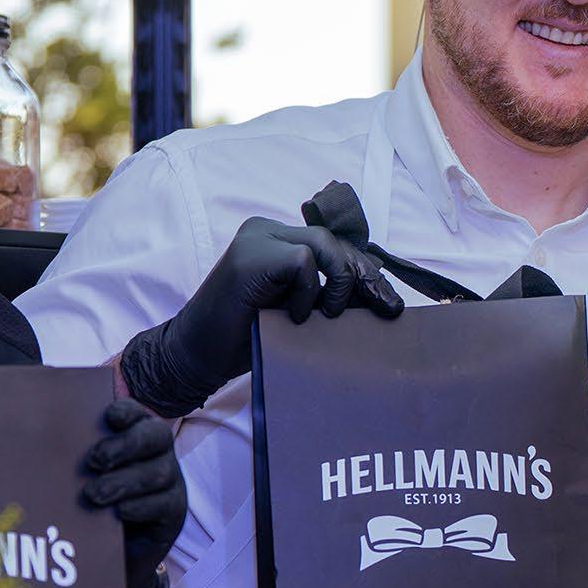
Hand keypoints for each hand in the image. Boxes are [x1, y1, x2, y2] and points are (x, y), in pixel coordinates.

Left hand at [78, 398, 184, 587]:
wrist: (105, 554)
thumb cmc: (88, 506)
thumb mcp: (79, 478)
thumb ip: (72, 457)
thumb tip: (40, 440)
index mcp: (135, 436)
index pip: (137, 414)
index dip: (127, 411)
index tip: (108, 417)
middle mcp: (158, 455)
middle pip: (157, 436)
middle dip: (126, 445)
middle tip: (94, 461)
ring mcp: (170, 483)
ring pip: (159, 472)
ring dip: (125, 481)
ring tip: (95, 495)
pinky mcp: (173, 514)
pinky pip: (164, 505)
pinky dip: (139, 507)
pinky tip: (118, 513)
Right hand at [117, 216, 404, 417]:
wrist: (197, 357)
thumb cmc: (246, 339)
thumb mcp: (299, 313)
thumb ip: (328, 296)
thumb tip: (379, 297)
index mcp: (278, 240)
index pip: (335, 245)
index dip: (366, 272)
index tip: (390, 304)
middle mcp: (267, 230)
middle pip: (334, 241)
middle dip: (365, 276)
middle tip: (386, 309)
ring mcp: (257, 238)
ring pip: (323, 244)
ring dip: (336, 283)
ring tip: (326, 314)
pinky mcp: (250, 253)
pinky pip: (301, 261)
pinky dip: (306, 291)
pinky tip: (294, 316)